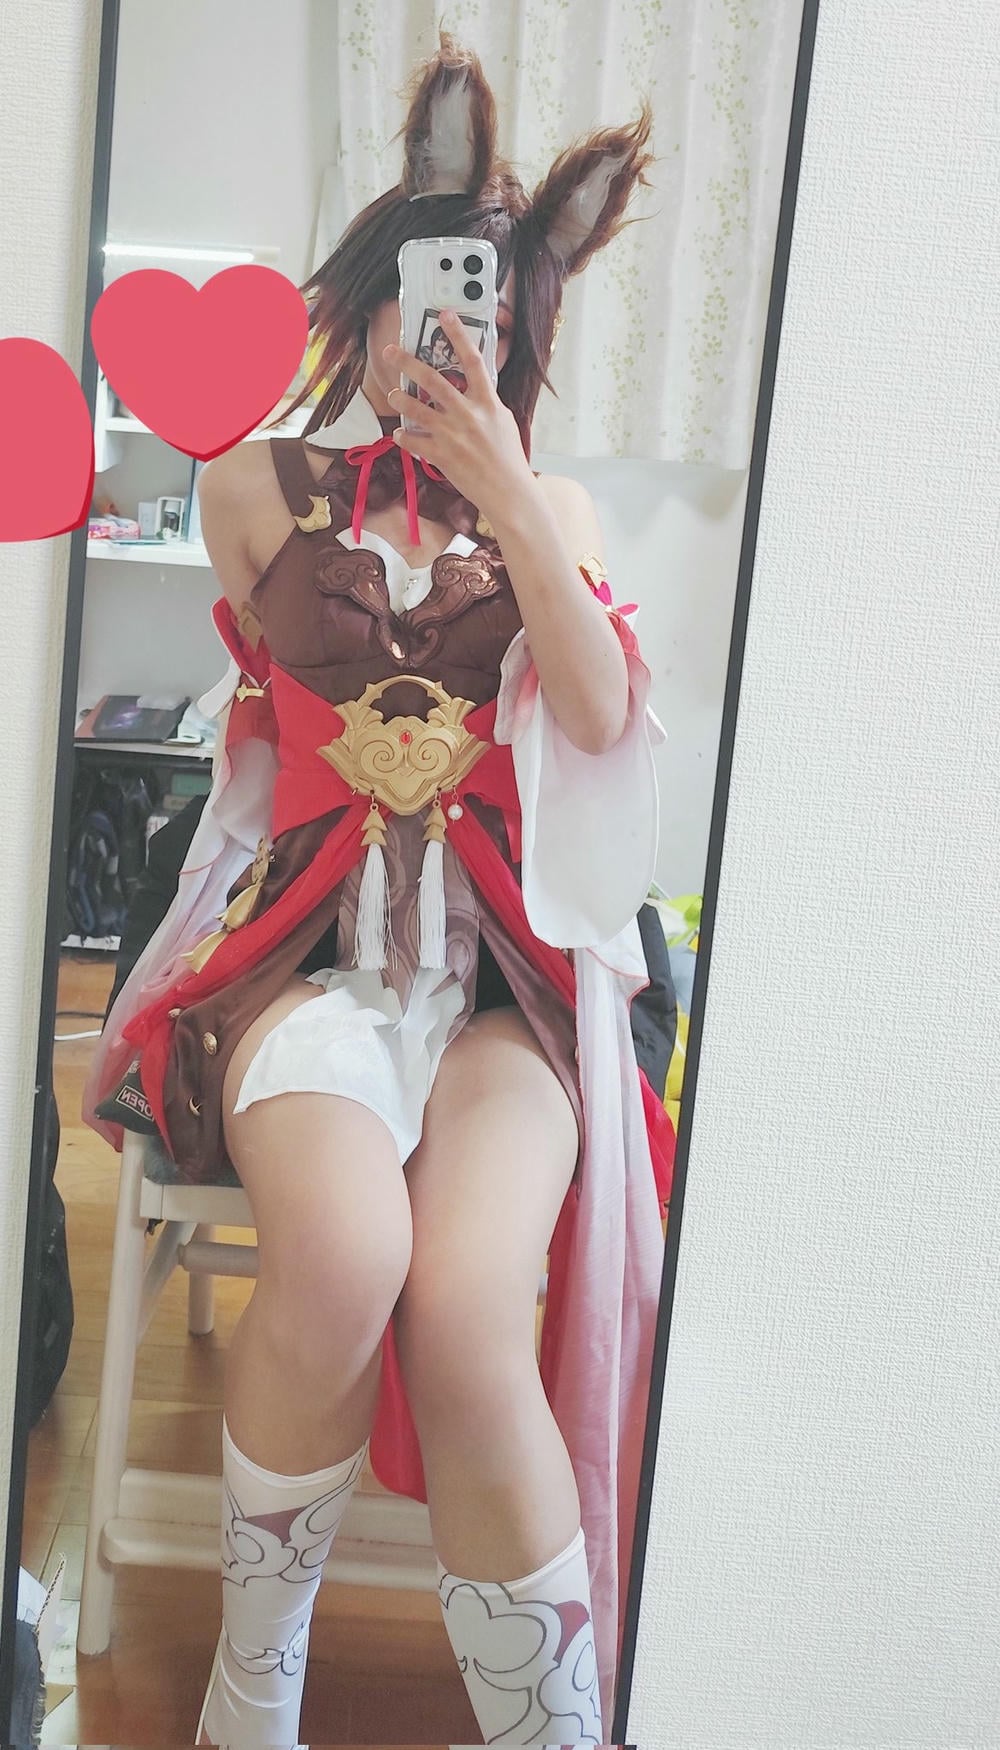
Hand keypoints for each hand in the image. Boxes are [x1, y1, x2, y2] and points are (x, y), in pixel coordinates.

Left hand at [383, 310, 533, 515]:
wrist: (508, 492)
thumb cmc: (508, 459)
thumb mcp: (504, 421)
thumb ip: (485, 402)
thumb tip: (472, 388)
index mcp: (487, 403)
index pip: (473, 360)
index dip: (459, 334)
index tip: (445, 315)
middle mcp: (468, 414)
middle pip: (433, 380)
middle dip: (408, 362)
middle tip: (391, 351)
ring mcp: (453, 435)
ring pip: (416, 409)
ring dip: (400, 399)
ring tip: (393, 394)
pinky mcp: (441, 455)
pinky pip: (412, 441)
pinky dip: (403, 436)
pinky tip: (400, 433)